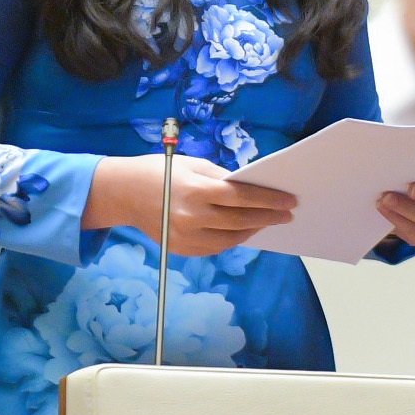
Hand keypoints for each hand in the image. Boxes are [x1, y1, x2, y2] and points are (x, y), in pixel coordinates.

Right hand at [86, 154, 296, 256]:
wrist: (125, 193)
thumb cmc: (161, 171)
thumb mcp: (194, 165)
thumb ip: (223, 178)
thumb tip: (251, 189)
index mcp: (196, 190)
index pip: (242, 198)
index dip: (269, 200)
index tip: (289, 201)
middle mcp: (192, 217)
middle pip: (241, 221)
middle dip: (268, 217)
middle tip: (287, 214)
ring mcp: (186, 237)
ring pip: (231, 239)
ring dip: (253, 230)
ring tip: (267, 221)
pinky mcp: (182, 249)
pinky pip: (216, 248)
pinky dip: (233, 240)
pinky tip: (244, 231)